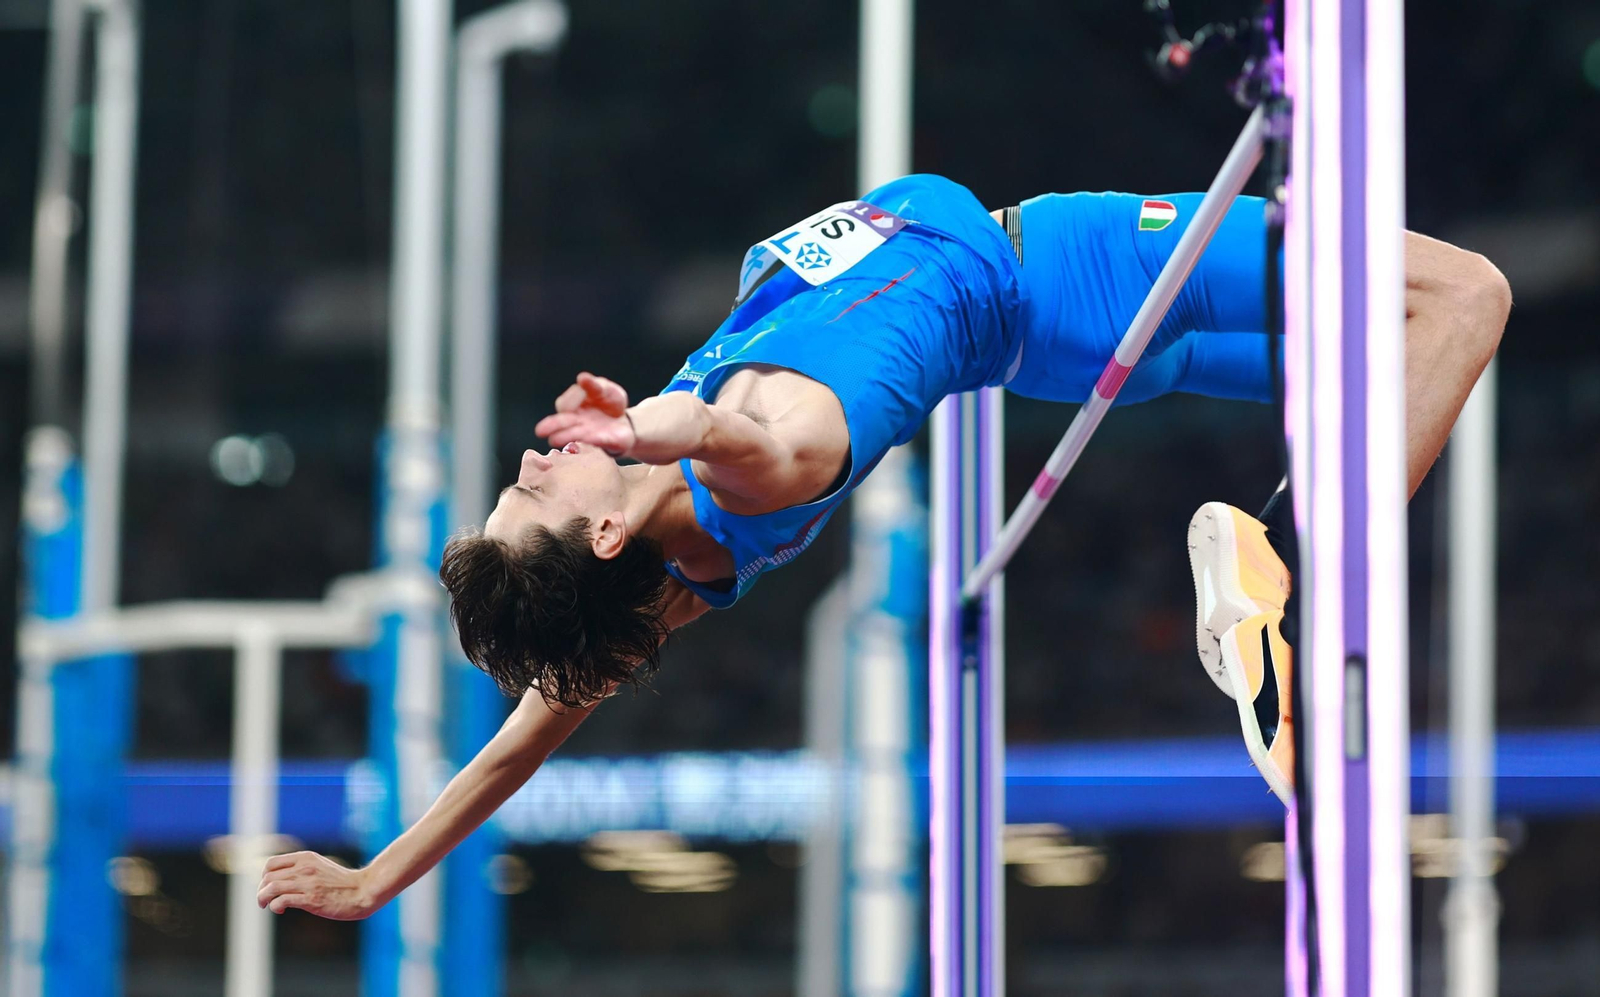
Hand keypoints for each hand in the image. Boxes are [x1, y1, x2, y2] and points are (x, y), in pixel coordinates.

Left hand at [257, 850, 381, 919]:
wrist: (362, 891)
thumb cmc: (342, 883)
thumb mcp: (321, 866)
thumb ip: (303, 868)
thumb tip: (282, 878)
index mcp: (306, 857)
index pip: (271, 864)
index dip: (264, 877)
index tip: (268, 887)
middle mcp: (304, 868)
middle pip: (268, 877)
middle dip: (261, 891)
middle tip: (265, 901)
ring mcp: (307, 883)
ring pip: (271, 888)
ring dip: (263, 899)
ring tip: (267, 906)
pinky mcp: (310, 899)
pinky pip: (281, 900)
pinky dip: (275, 906)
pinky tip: (281, 910)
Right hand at [535, 372, 635, 454]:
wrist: (628, 422)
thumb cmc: (612, 403)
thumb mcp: (607, 389)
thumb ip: (595, 385)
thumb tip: (582, 377)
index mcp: (574, 406)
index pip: (564, 404)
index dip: (570, 401)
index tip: (573, 400)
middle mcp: (577, 421)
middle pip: (561, 422)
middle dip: (552, 426)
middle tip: (540, 430)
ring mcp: (589, 433)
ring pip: (574, 435)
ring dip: (566, 436)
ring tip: (554, 440)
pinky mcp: (605, 442)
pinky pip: (598, 441)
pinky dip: (594, 439)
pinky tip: (589, 438)